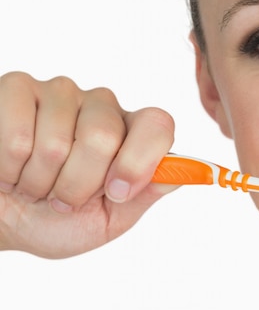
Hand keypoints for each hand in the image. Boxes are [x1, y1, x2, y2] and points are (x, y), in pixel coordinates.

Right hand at [0, 72, 176, 257]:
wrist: (3, 220)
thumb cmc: (56, 218)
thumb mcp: (109, 218)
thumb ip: (145, 193)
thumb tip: (189, 172)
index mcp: (131, 133)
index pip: (157, 125)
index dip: (139, 161)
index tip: (117, 193)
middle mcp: (101, 106)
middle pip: (104, 136)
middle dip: (76, 184)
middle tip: (60, 196)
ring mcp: (60, 92)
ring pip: (57, 141)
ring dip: (38, 180)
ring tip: (31, 182)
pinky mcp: (17, 88)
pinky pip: (17, 131)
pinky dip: (8, 165)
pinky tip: (8, 166)